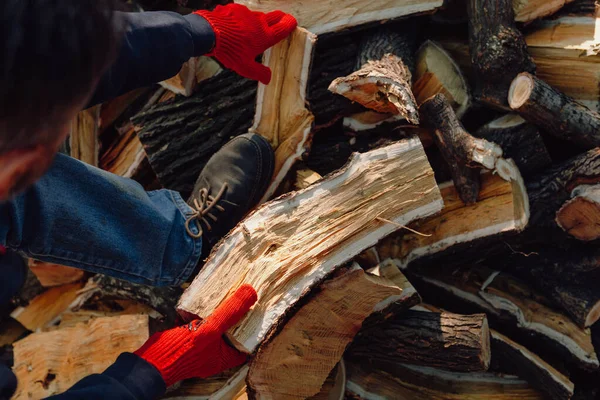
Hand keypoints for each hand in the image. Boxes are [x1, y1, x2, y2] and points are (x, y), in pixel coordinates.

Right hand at [134, 284, 256, 386]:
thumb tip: (250, 293)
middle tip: (243, 298)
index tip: (259, 310)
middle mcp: (215, 353)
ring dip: (219, 313)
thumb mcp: (209, 330)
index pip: (247, 343)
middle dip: (236, 316)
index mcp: (225, 357)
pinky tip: (202, 300)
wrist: (150, 363)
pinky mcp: (188, 339)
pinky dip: (202, 313)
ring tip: (227, 295)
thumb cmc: (180, 353)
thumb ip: (230, 312)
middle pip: (231, 332)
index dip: (255, 327)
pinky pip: (199, 324)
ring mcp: (201, 346)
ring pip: (215, 327)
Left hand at [195, 4, 296, 83]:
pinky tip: (234, 28)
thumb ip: (259, 73)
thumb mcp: (245, 67)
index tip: (292, 23)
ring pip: (258, 15)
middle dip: (281, 17)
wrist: (209, 32)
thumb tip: (268, 79)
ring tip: (252, 30)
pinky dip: (241, 20)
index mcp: (265, 36)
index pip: (283, 27)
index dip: (290, 24)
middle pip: (275, 15)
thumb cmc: (229, 51)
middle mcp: (259, 22)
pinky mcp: (234, 9)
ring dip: (258, 21)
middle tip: (283, 19)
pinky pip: (241, 14)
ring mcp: (246, 13)